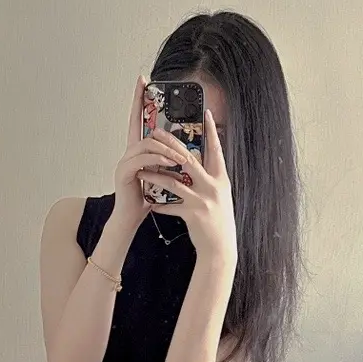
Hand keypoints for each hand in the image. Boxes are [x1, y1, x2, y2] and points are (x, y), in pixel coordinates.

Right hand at [111, 76, 178, 231]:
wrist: (132, 218)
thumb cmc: (148, 197)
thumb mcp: (163, 174)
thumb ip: (169, 160)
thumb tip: (189, 149)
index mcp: (138, 150)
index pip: (139, 119)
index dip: (139, 99)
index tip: (142, 80)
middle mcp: (129, 152)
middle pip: (141, 127)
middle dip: (150, 113)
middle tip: (166, 106)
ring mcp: (124, 161)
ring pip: (147, 144)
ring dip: (168, 148)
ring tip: (183, 157)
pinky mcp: (124, 173)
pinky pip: (143, 160)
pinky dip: (159, 160)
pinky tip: (171, 164)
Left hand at [148, 110, 236, 269]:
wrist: (221, 247)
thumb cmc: (219, 220)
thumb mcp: (219, 196)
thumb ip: (210, 179)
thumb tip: (197, 163)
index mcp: (221, 178)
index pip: (216, 150)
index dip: (213, 132)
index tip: (208, 114)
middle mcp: (213, 186)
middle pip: (189, 160)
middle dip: (170, 146)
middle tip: (156, 133)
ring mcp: (203, 200)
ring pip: (174, 182)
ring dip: (155, 176)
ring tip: (141, 171)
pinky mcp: (193, 214)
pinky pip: (171, 206)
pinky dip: (160, 205)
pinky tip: (151, 205)